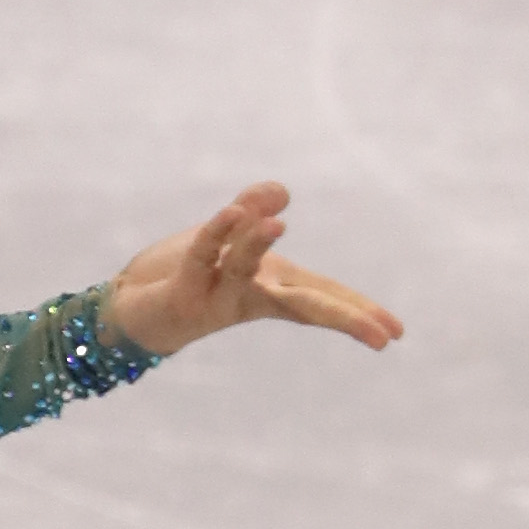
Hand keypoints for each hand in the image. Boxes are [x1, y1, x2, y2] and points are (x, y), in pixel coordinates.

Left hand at [102, 182, 402, 357]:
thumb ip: (254, 209)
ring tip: (277, 224)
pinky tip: (232, 211)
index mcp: (273, 286)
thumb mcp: (228, 235)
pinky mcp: (183, 293)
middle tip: (380, 335)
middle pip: (303, 304)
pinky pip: (203, 255)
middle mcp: (251, 295)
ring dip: (255, 244)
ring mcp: (217, 297)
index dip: (359, 311)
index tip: (396, 333)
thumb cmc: (189, 275)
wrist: (131, 309)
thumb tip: (280, 193)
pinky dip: (217, 233)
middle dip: (342, 316)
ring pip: (244, 270)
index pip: (324, 296)